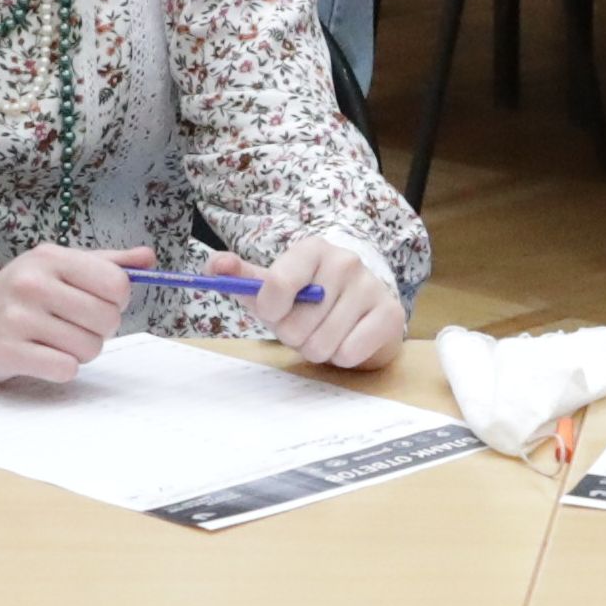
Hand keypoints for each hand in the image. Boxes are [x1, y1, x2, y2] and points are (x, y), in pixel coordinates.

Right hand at [0, 244, 140, 378]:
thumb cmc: (18, 294)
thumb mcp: (56, 267)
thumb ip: (104, 263)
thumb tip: (148, 258)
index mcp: (50, 258)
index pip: (116, 283)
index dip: (117, 300)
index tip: (100, 303)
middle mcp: (33, 284)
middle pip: (107, 319)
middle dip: (100, 329)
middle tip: (75, 325)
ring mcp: (19, 318)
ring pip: (89, 348)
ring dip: (81, 351)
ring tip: (56, 341)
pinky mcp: (9, 352)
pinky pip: (65, 369)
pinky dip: (61, 368)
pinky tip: (44, 356)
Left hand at [237, 232, 409, 366]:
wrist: (363, 311)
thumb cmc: (311, 299)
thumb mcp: (273, 287)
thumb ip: (240, 278)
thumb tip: (214, 266)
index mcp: (312, 249)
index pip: (275, 285)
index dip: (269, 310)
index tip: (275, 312)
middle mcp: (344, 261)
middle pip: (296, 325)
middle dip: (295, 335)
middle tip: (307, 325)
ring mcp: (370, 287)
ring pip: (321, 344)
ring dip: (317, 349)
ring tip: (326, 333)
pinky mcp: (390, 315)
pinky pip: (348, 354)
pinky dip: (342, 357)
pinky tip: (348, 339)